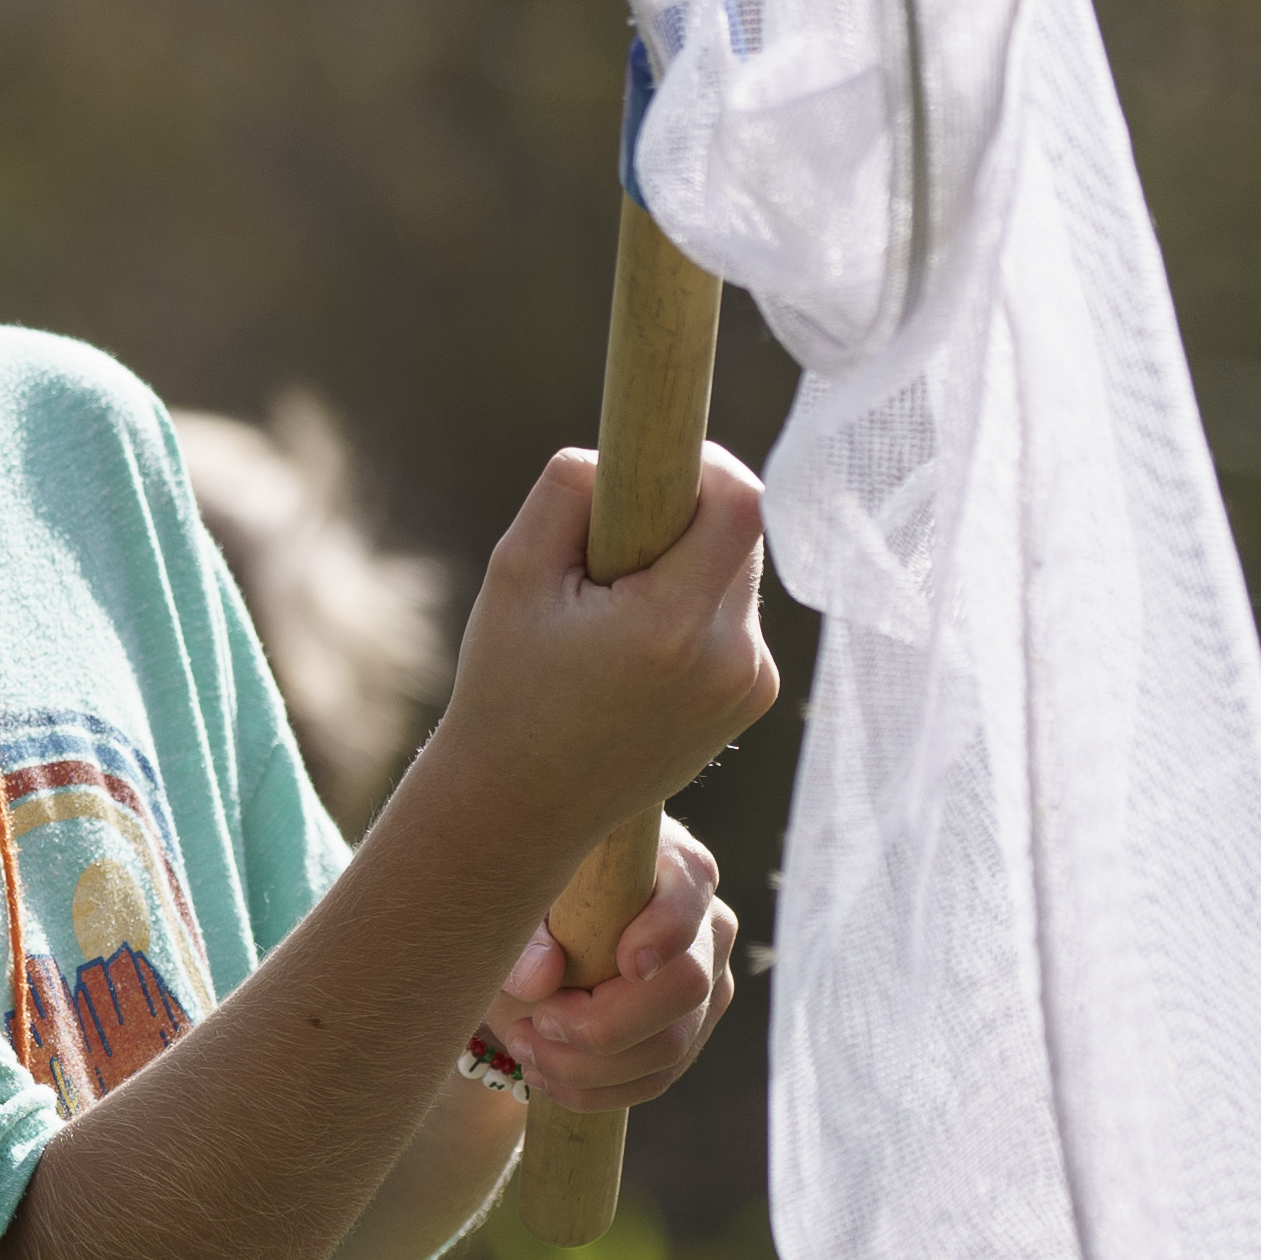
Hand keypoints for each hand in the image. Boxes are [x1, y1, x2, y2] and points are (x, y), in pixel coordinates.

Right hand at [428, 445, 778, 870]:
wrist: (525, 806)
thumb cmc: (508, 690)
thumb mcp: (514, 577)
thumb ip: (565, 495)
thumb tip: (613, 453)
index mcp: (673, 627)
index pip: (740, 504)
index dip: (706, 464)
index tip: (659, 463)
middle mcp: (731, 659)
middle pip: (740, 534)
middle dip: (682, 516)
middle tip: (609, 544)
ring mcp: (750, 685)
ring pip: (737, 574)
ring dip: (686, 563)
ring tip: (612, 610)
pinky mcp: (752, 700)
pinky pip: (735, 618)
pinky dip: (693, 607)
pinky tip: (633, 649)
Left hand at [484, 815, 741, 1111]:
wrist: (540, 941)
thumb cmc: (534, 905)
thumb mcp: (517, 907)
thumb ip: (524, 936)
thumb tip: (540, 978)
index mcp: (671, 866)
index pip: (690, 890)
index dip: (666, 932)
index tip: (626, 965)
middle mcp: (705, 926)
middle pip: (687, 987)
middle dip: (604, 1023)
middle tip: (536, 1022)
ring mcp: (707, 984)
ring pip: (670, 1046)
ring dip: (587, 1066)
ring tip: (524, 1048)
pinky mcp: (690, 1032)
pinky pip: (656, 1078)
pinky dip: (595, 1089)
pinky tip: (546, 1075)